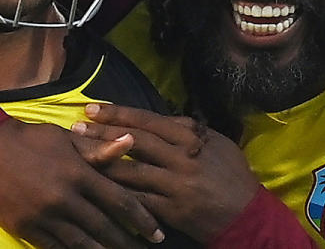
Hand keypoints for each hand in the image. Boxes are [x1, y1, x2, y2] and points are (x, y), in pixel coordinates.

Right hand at [0, 118, 165, 247]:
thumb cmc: (31, 140)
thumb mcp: (65, 138)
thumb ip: (98, 148)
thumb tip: (130, 143)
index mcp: (79, 174)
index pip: (119, 201)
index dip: (142, 219)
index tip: (157, 233)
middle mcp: (65, 198)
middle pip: (105, 228)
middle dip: (128, 242)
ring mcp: (45, 216)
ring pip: (83, 244)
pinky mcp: (27, 229)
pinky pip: (57, 248)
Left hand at [73, 104, 258, 242]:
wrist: (247, 216)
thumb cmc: (231, 175)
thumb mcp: (216, 144)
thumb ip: (189, 130)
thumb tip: (162, 117)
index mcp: (192, 139)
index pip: (148, 121)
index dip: (119, 113)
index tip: (93, 108)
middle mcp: (182, 159)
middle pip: (135, 142)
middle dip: (103, 133)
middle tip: (76, 127)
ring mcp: (175, 186)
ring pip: (131, 171)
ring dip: (102, 162)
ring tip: (78, 154)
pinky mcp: (170, 211)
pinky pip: (137, 199)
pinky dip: (116, 192)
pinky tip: (96, 186)